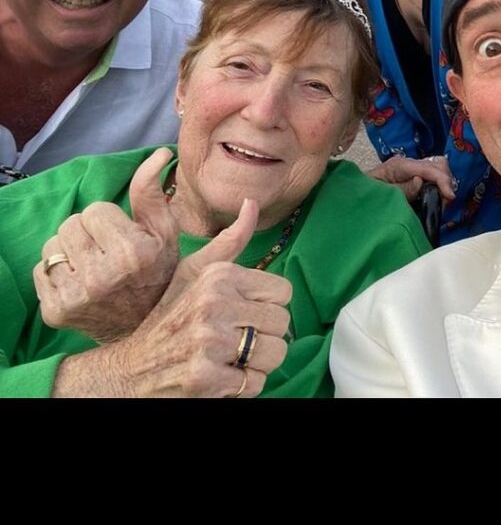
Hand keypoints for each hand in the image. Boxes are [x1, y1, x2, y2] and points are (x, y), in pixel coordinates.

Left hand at [35, 148, 180, 342]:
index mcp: (133, 253)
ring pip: (52, 245)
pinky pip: (39, 270)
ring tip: (92, 264)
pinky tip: (78, 281)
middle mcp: (102, 276)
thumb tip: (159, 153)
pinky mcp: (55, 311)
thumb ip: (153, 192)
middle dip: (87, 232)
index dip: (110, 220)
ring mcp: (76, 296)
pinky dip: (56, 272)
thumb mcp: (165, 232)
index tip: (123, 237)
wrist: (144, 327)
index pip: (95, 209)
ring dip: (70, 250)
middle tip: (107, 250)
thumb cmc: (158, 272)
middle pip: (71, 224)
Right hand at [54, 198, 292, 397]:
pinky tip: (219, 378)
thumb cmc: (168, 318)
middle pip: (282, 323)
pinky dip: (242, 387)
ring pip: (274, 354)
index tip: (246, 315)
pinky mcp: (204, 378)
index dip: (268, 308)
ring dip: (257, 364)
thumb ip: (229, 242)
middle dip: (265, 337)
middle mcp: (213, 304)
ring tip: (230, 359)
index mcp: (217, 277)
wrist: (127, 370)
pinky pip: (255, 383)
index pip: (283, 292)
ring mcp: (208, 342)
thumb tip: (252, 203)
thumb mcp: (193, 274)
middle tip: (237, 341)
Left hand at [367, 155, 454, 202]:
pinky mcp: (414, 178)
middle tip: (444, 201)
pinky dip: (439, 186)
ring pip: (438, 169)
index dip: (441, 180)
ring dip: (443, 184)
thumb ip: (400, 189)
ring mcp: (412, 171)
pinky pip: (433, 178)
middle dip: (445, 181)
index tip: (449, 197)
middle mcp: (408, 165)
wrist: (354, 196)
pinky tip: (437, 198)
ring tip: (441, 202)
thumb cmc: (363, 195)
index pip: (426, 167)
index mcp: (399, 165)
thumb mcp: (379, 194)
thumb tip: (420, 182)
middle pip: (437, 164)